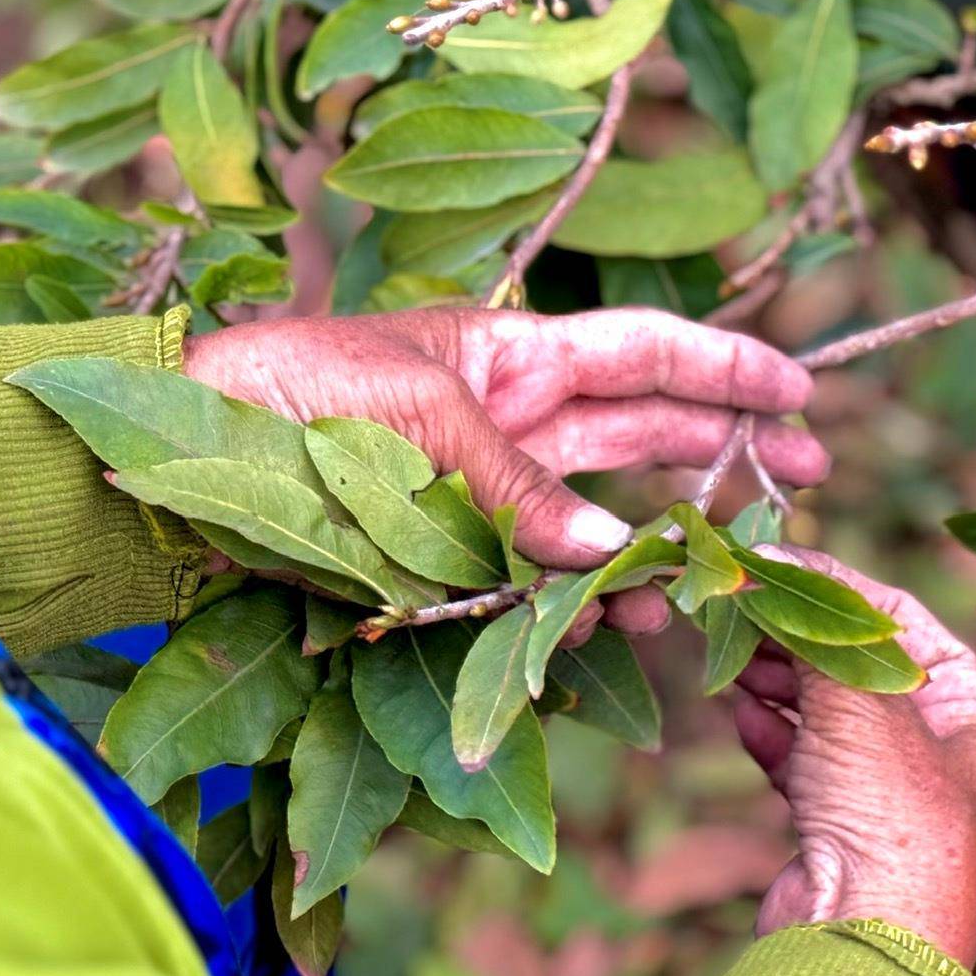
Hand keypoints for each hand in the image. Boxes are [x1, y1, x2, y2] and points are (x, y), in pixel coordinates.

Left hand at [183, 308, 827, 635]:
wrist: (169, 466)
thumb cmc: (283, 391)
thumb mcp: (413, 409)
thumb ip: (516, 480)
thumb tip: (609, 549)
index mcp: (508, 353)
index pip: (644, 352)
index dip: (727, 368)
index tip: (804, 393)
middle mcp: (511, 420)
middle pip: (646, 434)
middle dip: (725, 459)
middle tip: (806, 493)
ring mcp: (484, 494)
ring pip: (601, 521)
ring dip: (654, 550)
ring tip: (699, 582)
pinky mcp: (448, 560)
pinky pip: (538, 583)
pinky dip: (577, 605)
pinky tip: (606, 623)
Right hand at [730, 549, 975, 966]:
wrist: (871, 949)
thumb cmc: (896, 820)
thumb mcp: (859, 704)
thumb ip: (811, 635)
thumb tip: (764, 571)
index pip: (902, 620)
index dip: (833, 585)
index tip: (771, 559)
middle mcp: (946, 753)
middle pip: (859, 666)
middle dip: (796, 636)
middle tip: (736, 603)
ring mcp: (893, 796)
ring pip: (827, 715)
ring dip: (777, 682)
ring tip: (729, 652)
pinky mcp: (844, 833)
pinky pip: (804, 764)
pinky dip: (772, 735)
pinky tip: (739, 711)